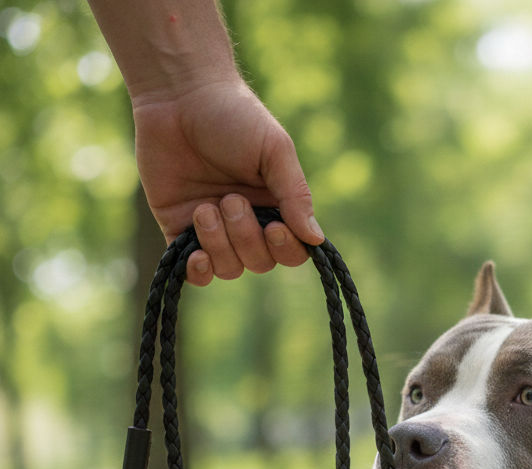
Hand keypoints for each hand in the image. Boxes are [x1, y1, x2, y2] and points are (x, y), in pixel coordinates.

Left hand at [132, 78, 322, 285]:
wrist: (178, 94)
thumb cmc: (234, 116)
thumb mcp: (275, 151)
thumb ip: (296, 196)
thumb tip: (316, 240)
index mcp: (276, 207)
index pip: (292, 252)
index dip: (284, 248)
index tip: (273, 226)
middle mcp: (248, 224)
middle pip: (259, 263)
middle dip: (245, 236)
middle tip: (230, 199)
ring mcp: (214, 230)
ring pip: (228, 268)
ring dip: (219, 243)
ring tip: (205, 207)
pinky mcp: (178, 230)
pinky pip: (195, 273)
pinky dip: (198, 271)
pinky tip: (195, 255)